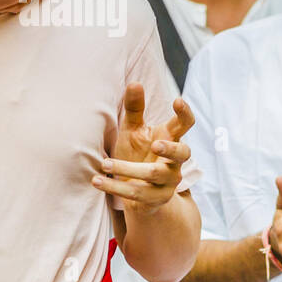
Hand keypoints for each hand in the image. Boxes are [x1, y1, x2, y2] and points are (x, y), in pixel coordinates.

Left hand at [93, 84, 193, 216]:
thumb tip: (135, 83)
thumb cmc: (137, 153)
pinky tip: (96, 180)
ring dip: (126, 169)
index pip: (185, 124)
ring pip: (152, 175)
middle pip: (183, 153)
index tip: (177, 101)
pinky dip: (114, 187)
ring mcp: (168, 181)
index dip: (185, 113)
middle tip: (156, 144)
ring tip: (104, 163)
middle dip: (170, 149)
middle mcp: (174, 161)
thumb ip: (134, 109)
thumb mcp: (133, 130)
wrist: (136, 191)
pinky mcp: (156, 198)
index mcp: (170, 138)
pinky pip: (136, 192)